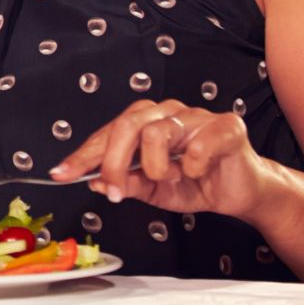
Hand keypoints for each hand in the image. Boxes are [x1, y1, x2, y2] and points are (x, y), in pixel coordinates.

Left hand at [49, 99, 267, 218]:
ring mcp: (196, 115)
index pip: (107, 132)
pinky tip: (196, 172)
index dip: (83, 155)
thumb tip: (94, 182)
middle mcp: (168, 112)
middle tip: (114, 191)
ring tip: (171, 178)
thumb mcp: (154, 191)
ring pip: (156, 132)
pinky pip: (197, 144)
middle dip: (112, 163)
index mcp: (147, 122)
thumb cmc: (197, 184)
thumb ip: (126, 183)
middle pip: (126, 125)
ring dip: (156, 167)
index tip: (62, 174)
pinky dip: (191, 166)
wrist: (242, 192)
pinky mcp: (226, 125)